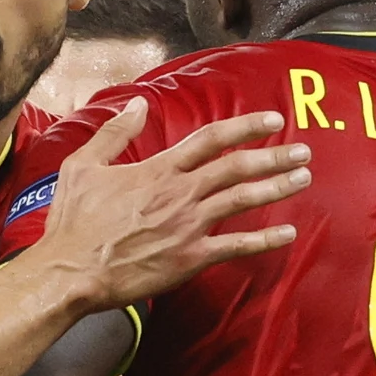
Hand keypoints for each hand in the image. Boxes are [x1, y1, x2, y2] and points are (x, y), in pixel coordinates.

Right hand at [38, 100, 311, 310]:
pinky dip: (264, 240)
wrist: (71, 272)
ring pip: (242, 200)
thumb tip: (136, 103)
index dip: (244, 125)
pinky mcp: (190, 259)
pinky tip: (288, 234)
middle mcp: (180, 194)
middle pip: (236, 167)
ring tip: (302, 178)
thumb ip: (114, 133)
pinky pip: (235, 246)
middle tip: (303, 151)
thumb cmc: (74, 222)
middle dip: (274, 156)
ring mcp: (188, 227)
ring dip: (276, 187)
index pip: (210, 139)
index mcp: (158, 169)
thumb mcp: (82, 166)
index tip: (272, 118)